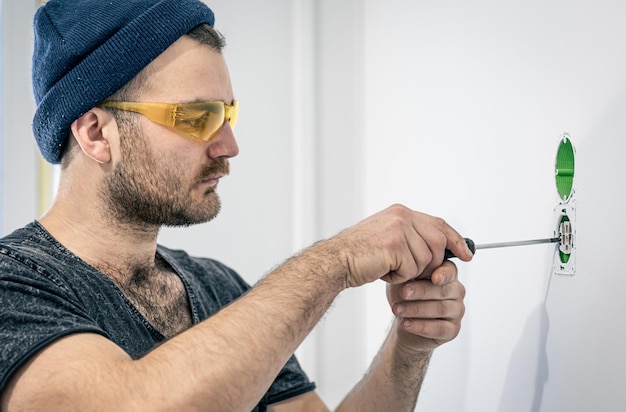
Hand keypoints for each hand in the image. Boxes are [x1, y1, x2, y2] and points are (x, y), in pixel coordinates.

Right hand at [331, 204, 472, 287]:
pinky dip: (399, 278)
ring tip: (390, 269)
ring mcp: (398, 229)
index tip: (467, 255)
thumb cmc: (360, 255)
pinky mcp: (394, 246)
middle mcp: (401, 216)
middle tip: (414, 272)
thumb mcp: (389, 238)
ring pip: (426, 259)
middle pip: (438, 243)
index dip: (456, 239)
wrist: (337, 261)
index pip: (438, 223)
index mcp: (401, 212)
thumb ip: (412, 237)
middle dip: (432, 263)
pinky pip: (412, 270)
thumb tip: (442, 250)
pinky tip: (383, 272)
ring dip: (411, 272)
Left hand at [386, 260, 465, 351]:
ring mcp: (456, 311)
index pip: (450, 270)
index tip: (433, 277)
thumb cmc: (405, 296)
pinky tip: (406, 323)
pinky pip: (440, 328)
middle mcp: (456, 291)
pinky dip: (421, 326)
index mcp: (447, 274)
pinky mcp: (452, 330)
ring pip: (441, 308)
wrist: (403, 322)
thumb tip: (406, 260)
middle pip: (443, 290)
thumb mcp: (402, 279)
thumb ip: (408, 269)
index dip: (443, 273)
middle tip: (403, 292)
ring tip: (398, 309)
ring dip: (417, 309)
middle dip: (421, 291)